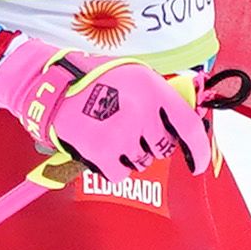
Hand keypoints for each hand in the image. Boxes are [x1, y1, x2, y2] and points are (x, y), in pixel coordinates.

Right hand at [0, 34, 211, 182]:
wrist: (52, 87)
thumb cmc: (92, 79)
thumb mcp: (134, 76)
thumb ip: (160, 97)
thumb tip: (186, 118)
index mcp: (153, 89)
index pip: (188, 126)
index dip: (198, 149)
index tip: (197, 163)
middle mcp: (141, 112)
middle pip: (162, 148)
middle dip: (151, 146)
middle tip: (130, 132)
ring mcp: (122, 134)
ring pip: (141, 162)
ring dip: (129, 155)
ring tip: (109, 133)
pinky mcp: (102, 152)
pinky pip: (119, 174)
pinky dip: (110, 166)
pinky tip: (98, 145)